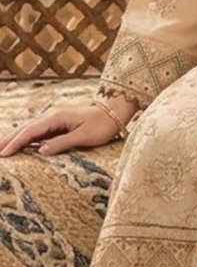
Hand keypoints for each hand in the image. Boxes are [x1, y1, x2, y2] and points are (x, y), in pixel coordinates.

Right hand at [0, 101, 135, 157]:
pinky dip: (26, 138)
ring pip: (29, 129)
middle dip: (8, 140)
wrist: (114, 112)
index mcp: (56, 117)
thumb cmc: (102, 125)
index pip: (30, 132)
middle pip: (25, 128)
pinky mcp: (58, 122)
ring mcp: (54, 118)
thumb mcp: (84, 137)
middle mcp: (52, 115)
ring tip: (1, 149)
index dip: (15, 143)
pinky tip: (19, 144)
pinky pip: (38, 131)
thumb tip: (40, 151)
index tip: (4, 154)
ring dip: (15, 138)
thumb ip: (62, 143)